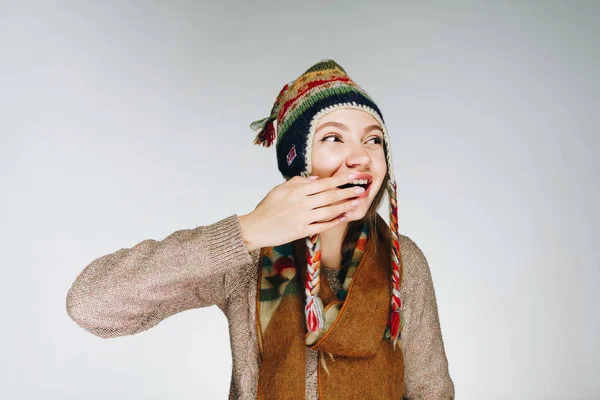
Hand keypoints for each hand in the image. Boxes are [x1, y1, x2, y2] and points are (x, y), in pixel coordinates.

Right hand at [238, 174, 364, 251]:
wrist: (256, 228)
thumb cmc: (267, 207)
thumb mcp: (279, 189)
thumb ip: (298, 182)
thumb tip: (316, 179)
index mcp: (297, 191)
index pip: (324, 183)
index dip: (341, 179)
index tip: (354, 176)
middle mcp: (302, 203)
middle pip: (330, 196)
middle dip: (348, 192)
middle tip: (362, 189)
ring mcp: (303, 218)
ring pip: (329, 210)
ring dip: (345, 206)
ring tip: (357, 202)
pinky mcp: (303, 231)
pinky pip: (322, 225)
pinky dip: (334, 221)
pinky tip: (343, 217)